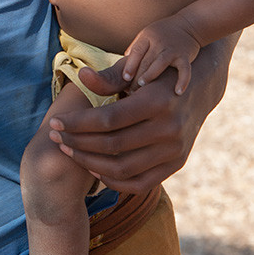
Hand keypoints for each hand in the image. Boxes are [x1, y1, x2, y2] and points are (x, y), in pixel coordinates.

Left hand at [47, 36, 235, 193]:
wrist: (198, 89)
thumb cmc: (155, 76)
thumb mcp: (134, 72)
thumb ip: (107, 78)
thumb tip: (81, 77)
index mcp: (158, 101)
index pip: (108, 119)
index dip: (77, 123)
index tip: (55, 123)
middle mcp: (170, 128)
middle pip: (112, 145)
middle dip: (77, 142)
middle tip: (55, 137)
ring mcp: (176, 150)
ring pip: (122, 168)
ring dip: (88, 162)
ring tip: (68, 150)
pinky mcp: (177, 164)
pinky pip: (139, 183)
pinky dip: (112, 180)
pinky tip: (91, 166)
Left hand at [122, 17, 200, 93]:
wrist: (189, 25)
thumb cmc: (163, 33)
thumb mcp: (147, 35)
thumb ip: (136, 49)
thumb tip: (123, 67)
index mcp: (148, 37)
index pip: (136, 52)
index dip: (130, 65)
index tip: (125, 78)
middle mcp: (159, 42)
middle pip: (146, 61)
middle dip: (137, 76)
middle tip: (131, 91)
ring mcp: (172, 49)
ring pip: (160, 64)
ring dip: (150, 75)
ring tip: (143, 87)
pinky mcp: (185, 56)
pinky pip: (185, 70)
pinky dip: (182, 81)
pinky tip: (178, 92)